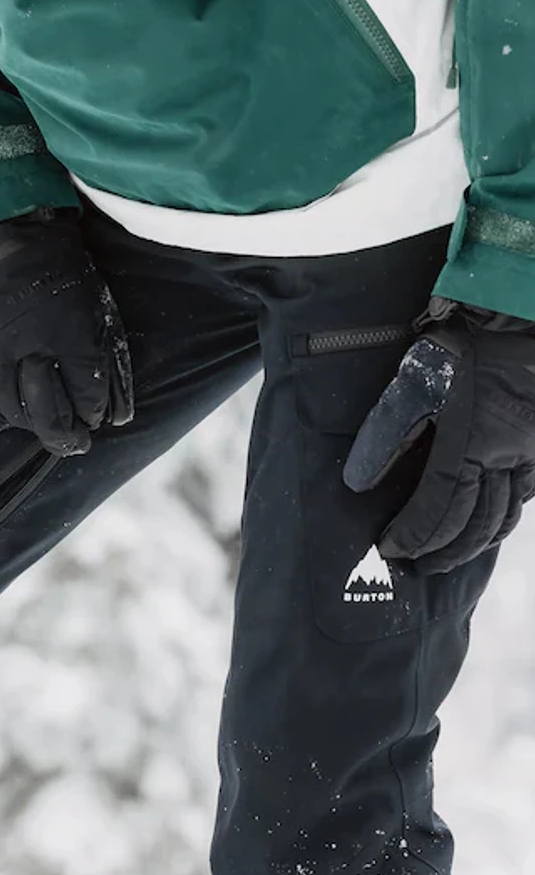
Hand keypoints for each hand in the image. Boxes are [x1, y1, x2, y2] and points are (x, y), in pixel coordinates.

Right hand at [0, 207, 133, 456]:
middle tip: (72, 442)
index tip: (92, 421)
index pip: (87, 396)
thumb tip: (116, 418)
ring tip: (35, 423)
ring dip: (26, 423)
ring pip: (10, 409)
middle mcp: (30, 343)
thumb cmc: (60, 272)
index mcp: (71, 331)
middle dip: (64, 435)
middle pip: (48, 413)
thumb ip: (104, 361)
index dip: (91, 415)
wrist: (6, 229)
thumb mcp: (94, 309)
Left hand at [343, 301, 534, 572]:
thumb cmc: (463, 342)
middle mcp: (510, 458)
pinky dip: (502, 516)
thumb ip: (386, 432)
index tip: (390, 548)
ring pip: (506, 516)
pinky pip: (524, 495)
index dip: (414, 536)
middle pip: (478, 525)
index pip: (440, 512)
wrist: (519, 310)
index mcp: (474, 445)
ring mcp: (532, 454)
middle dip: (445, 551)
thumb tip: (357, 482)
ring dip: (476, 542)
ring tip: (448, 554)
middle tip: (419, 565)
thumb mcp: (414, 381)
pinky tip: (487, 522)